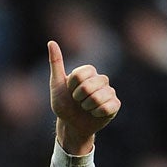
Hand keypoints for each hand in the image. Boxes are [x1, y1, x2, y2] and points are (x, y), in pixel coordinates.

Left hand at [47, 40, 118, 154]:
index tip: (70, 91)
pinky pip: (107, 107)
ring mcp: (109, 91)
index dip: (71, 86)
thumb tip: (51, 42)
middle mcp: (101, 79)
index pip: (80, 74)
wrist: (71, 125)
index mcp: (89, 72)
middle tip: (77, 102)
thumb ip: (56, 63)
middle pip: (88, 86)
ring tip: (85, 108)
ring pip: (97, 98)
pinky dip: (96, 113)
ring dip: (86, 107)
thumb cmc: (64, 104)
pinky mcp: (115, 105)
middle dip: (78, 98)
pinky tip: (95, 113)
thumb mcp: (56, 85)